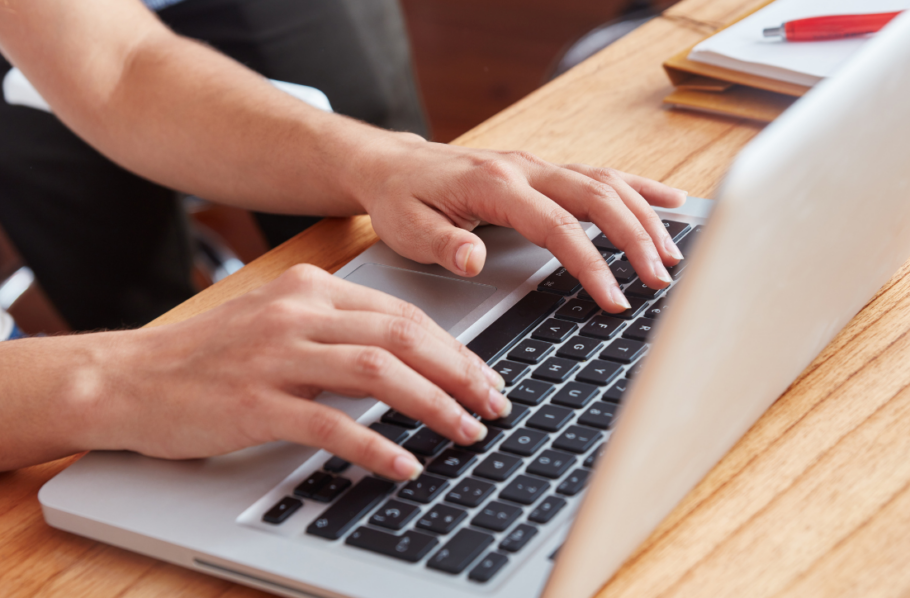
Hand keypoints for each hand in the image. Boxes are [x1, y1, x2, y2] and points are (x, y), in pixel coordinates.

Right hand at [81, 265, 508, 479]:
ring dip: (433, 405)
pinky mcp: (254, 402)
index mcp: (310, 289)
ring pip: (378, 372)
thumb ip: (337, 331)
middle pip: (403, 337)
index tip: (484, 376)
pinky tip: (403, 465)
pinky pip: (330, 423)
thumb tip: (409, 360)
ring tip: (466, 431)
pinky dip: (375, 446)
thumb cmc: (208, 356)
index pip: (402, 313)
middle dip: (461, 373)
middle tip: (493, 404)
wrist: (127, 378)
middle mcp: (298, 313)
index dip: (454, 347)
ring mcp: (275, 356)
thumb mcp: (278, 323)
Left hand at [355, 134, 686, 312]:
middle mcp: (524, 168)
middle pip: (596, 197)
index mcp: (494, 184)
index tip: (615, 298)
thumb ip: (443, 245)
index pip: (556, 227)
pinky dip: (639, 188)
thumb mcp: (407, 228)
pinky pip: (601, 175)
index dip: (591, 264)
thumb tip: (474, 259)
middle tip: (660, 280)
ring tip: (673, 254)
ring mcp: (538, 166)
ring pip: (606, 183)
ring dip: (645, 216)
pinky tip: (671, 201)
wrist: (392, 165)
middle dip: (635, 239)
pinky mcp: (545, 171)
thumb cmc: (400, 199)